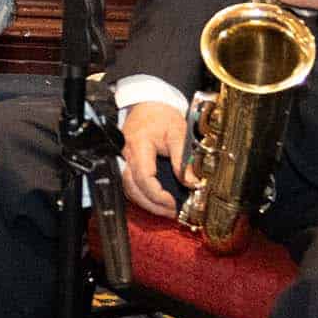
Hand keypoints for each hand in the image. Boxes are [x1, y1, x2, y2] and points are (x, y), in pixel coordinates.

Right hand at [118, 101, 190, 215]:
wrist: (149, 105)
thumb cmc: (162, 116)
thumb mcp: (179, 134)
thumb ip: (184, 160)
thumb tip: (192, 183)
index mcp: (139, 146)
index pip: (143, 177)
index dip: (157, 194)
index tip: (172, 202)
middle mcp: (127, 155)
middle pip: (132, 188)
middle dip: (152, 204)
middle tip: (172, 212)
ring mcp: (125, 160)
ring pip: (129, 189)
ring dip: (147, 203)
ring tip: (167, 210)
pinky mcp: (128, 163)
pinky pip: (131, 185)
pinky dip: (143, 196)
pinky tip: (157, 201)